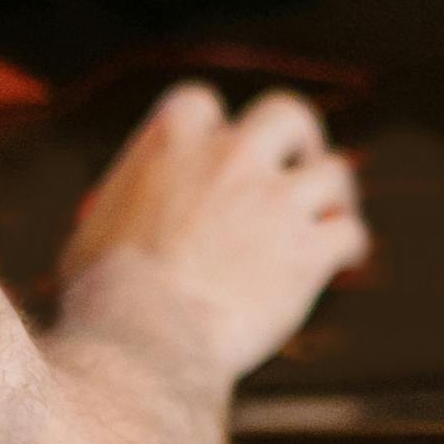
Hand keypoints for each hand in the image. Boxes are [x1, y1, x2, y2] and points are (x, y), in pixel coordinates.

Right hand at [51, 81, 367, 386]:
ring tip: (330, 218)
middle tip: (299, 165)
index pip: (202, 104)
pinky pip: (349, 234)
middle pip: (286, 114)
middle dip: (299, 137)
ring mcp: (275, 200)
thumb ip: (127, 213)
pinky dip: (348, 246)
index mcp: (171, 141)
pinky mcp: (308, 251)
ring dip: (334, 194)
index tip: (219, 153)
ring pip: (333, 172)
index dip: (216, 130)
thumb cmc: (101, 300)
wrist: (141, 339)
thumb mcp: (93, 234)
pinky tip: (341, 262)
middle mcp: (230, 157)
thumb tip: (123, 234)